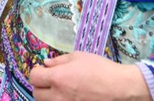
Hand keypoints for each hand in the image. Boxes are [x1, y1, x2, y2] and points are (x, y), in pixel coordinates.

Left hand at [29, 52, 151, 100]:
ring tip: (61, 89)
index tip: (43, 69)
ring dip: (48, 96)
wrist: (119, 88)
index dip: (37, 72)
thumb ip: (59, 60)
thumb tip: (46, 63)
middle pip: (36, 93)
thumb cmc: (100, 69)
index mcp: (58, 78)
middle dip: (41, 85)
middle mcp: (58, 96)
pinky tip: (69, 96)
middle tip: (50, 80)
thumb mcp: (79, 57)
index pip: (33, 77)